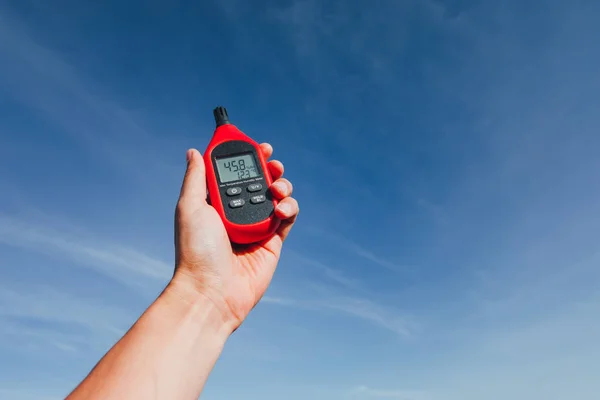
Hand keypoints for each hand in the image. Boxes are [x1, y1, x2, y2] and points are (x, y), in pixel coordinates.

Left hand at [169, 143, 298, 331]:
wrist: (212, 292)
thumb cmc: (195, 251)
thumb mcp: (190, 207)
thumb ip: (196, 178)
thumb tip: (193, 152)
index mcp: (217, 203)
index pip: (234, 173)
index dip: (246, 158)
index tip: (255, 146)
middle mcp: (237, 213)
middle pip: (260, 181)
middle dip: (269, 167)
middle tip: (272, 162)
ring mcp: (257, 227)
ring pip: (278, 196)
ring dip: (282, 185)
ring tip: (276, 189)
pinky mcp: (273, 242)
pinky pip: (288, 218)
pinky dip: (289, 208)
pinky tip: (280, 210)